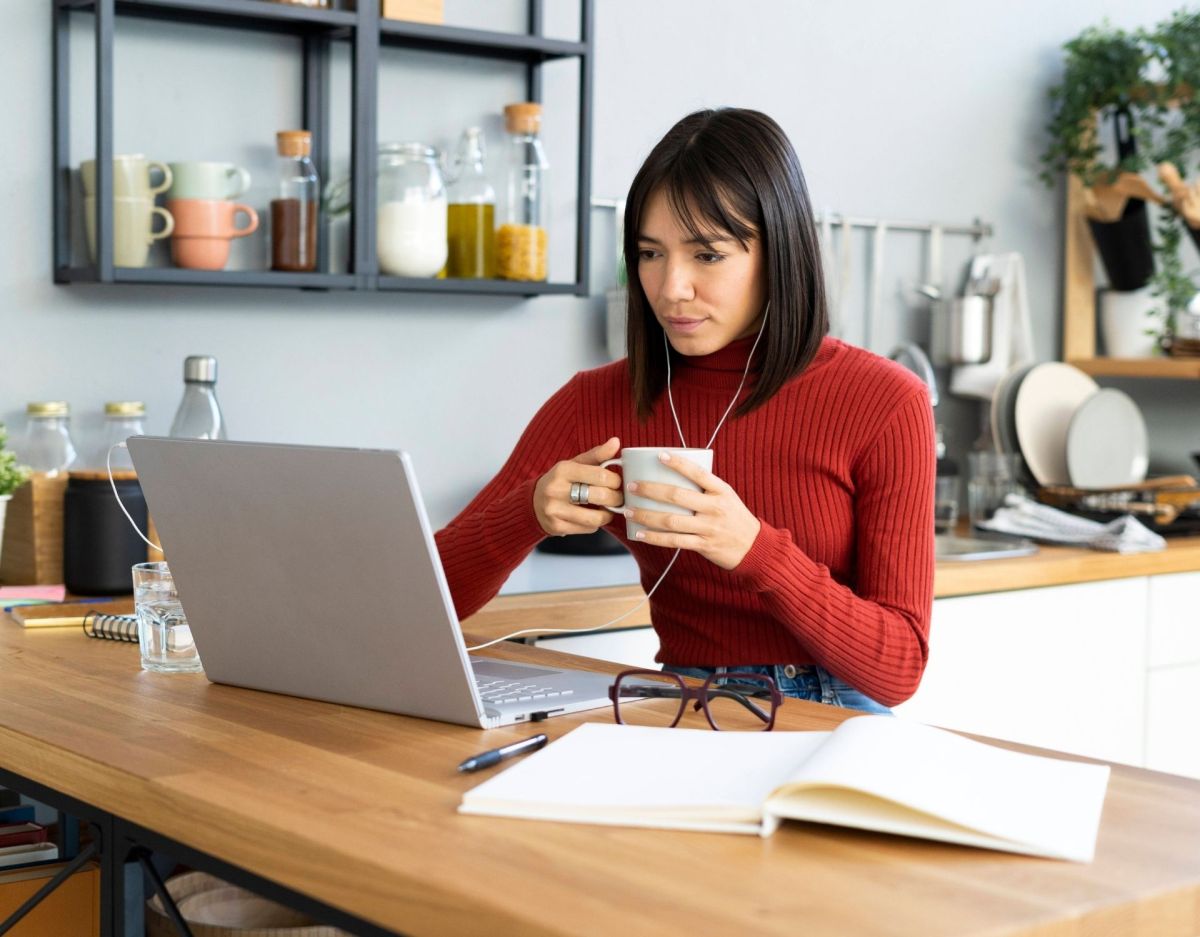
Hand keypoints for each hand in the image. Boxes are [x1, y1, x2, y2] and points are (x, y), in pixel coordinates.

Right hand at [533, 437, 623, 536]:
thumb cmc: (560, 481)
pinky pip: (587, 529)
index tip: (617, 483)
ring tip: (608, 509)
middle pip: (600, 496)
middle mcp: (556, 489)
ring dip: (608, 515)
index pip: (600, 475)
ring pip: (595, 518)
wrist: (533, 502)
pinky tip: (592, 516)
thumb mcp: (575, 464)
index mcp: (563, 470)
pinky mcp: (556, 527)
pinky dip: (595, 524)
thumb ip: (597, 454)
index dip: (616, 481)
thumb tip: (616, 441)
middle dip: (616, 498)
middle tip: (617, 498)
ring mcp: (555, 510)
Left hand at [624, 451, 760, 570]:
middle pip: (677, 496)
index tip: (658, 455)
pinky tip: (640, 533)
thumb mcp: (726, 496)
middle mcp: (715, 507)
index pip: (698, 473)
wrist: (754, 546)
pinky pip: (674, 541)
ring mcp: (708, 527)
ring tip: (629, 510)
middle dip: (650, 490)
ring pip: (671, 520)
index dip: (677, 463)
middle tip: (632, 486)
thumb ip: (705, 487)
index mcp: (721, 490)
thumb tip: (673, 473)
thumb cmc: (733, 516)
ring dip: (646, 515)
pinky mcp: (703, 545)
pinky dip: (655, 538)